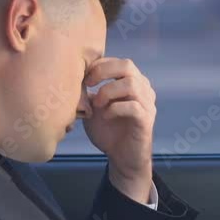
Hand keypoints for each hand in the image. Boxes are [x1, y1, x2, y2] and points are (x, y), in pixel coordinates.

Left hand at [83, 57, 155, 203]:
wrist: (122, 157)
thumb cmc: (108, 130)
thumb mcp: (93, 108)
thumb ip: (88, 92)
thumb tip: (72, 77)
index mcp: (132, 82)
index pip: (118, 62)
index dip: (99, 64)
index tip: (83, 76)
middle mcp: (143, 89)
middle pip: (127, 65)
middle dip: (103, 71)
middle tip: (89, 83)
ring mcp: (147, 104)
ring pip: (131, 84)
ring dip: (108, 91)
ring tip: (97, 104)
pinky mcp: (146, 120)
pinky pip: (133, 107)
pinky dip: (115, 109)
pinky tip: (105, 116)